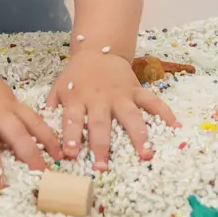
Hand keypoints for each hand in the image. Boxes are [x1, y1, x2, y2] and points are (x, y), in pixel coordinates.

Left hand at [47, 51, 177, 170]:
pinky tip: (175, 127)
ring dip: (138, 136)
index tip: (70, 154)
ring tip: (146, 155)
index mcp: (77, 99)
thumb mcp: (58, 88)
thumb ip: (51, 109)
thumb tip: (42, 136)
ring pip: (131, 116)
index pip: (72, 120)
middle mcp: (99, 99)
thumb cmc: (76, 76)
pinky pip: (152, 102)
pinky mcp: (136, 90)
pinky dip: (165, 113)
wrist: (98, 50)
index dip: (71, 137)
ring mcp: (120, 95)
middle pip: (100, 124)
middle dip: (101, 146)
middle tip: (102, 166)